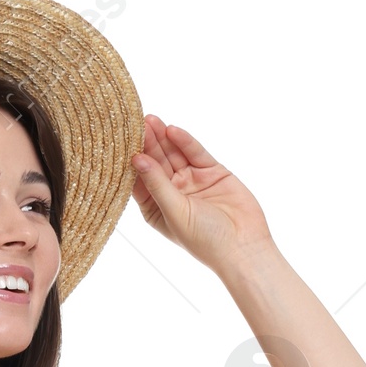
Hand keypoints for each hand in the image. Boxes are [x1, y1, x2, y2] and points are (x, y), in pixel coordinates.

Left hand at [130, 116, 272, 273]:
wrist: (244, 245)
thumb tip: (137, 159)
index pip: (140, 181)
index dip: (133, 163)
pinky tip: (172, 130)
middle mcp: (173, 193)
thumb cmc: (205, 240)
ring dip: (163, 138)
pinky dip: (184, 141)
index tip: (121, 144)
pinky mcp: (212, 171)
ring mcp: (192, 181)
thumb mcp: (175, 211)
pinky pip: (195, 152)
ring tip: (151, 121)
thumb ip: (157, 184)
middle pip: (156, 163)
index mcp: (157, 209)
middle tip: (137, 124)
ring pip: (175, 154)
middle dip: (147, 144)